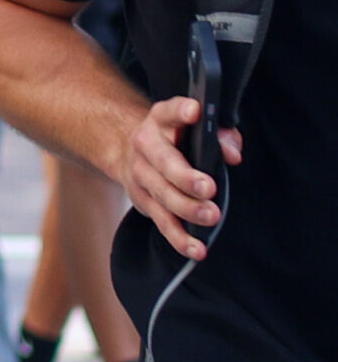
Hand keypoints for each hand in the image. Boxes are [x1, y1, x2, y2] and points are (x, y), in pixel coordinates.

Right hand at [117, 94, 234, 260]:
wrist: (130, 151)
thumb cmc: (178, 137)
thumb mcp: (195, 125)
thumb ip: (220, 134)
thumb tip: (232, 154)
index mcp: (161, 120)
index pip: (170, 111)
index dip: (181, 111)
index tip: (195, 111)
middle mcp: (146, 147)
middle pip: (165, 163)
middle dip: (186, 177)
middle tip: (209, 188)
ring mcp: (141, 176)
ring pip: (162, 196)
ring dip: (187, 209)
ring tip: (211, 217)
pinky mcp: (143, 202)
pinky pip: (162, 222)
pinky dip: (180, 238)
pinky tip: (198, 250)